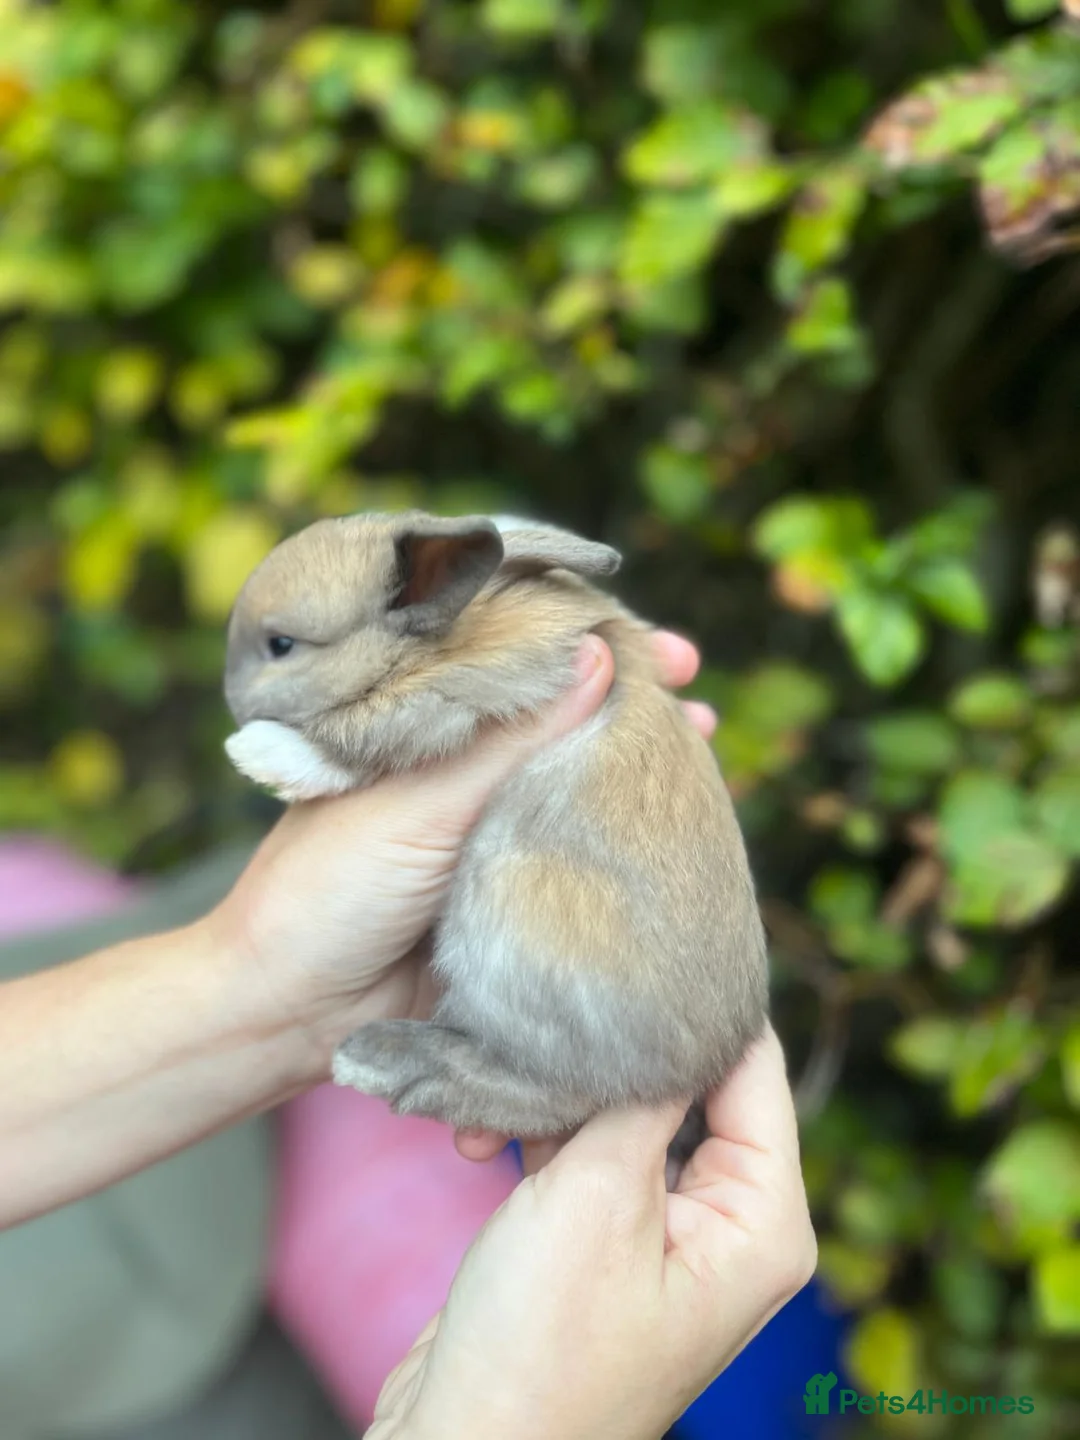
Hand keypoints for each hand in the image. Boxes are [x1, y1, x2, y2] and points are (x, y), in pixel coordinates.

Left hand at [209, 632, 715, 1076]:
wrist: (288, 1011)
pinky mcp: (503, 890)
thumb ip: (509, 741)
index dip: (586, 642)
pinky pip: (573, 851)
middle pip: (556, 713)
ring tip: (701, 731)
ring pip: (572, 778)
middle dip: (626, 695)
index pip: (517, 662)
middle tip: (690, 675)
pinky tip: (668, 819)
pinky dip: (619, 831)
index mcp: (424, 724)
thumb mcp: (420, 803)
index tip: (655, 641)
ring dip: (631, 758)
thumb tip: (599, 656)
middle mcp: (459, 767)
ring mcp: (484, 827)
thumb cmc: (328, 888)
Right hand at [366, 1026, 815, 1439]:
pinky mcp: (605, 1237)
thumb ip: (643, 1093)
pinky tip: (485, 1123)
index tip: (655, 942)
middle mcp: (728, 1225)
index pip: (754, 1072)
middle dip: (622, 1053)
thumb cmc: (542, 1345)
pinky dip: (544, 1134)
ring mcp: (665, 1232)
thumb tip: (670, 1008)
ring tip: (512, 1071)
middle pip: (692, 1089)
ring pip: (629, 1115)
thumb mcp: (599, 1195)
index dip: (708, 1005)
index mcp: (762, 1222)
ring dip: (568, 1095)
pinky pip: (590, 1153)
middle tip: (568, 1001)